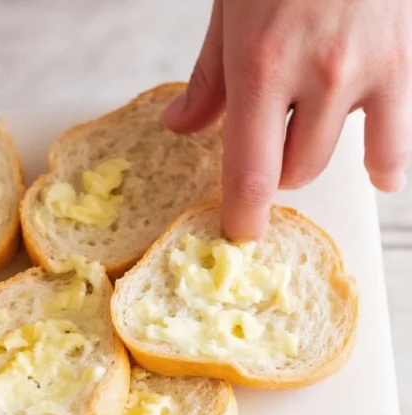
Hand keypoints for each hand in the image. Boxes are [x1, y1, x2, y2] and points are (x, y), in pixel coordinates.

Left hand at [164, 0, 411, 239]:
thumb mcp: (229, 12)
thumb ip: (208, 80)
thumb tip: (181, 127)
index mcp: (261, 67)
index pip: (250, 172)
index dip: (243, 215)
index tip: (239, 235)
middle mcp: (317, 78)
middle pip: (292, 171)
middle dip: (270, 171)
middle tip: (261, 151)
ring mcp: (366, 73)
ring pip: (334, 159)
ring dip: (310, 158)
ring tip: (300, 139)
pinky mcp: (404, 62)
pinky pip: (398, 138)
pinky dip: (385, 163)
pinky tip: (379, 176)